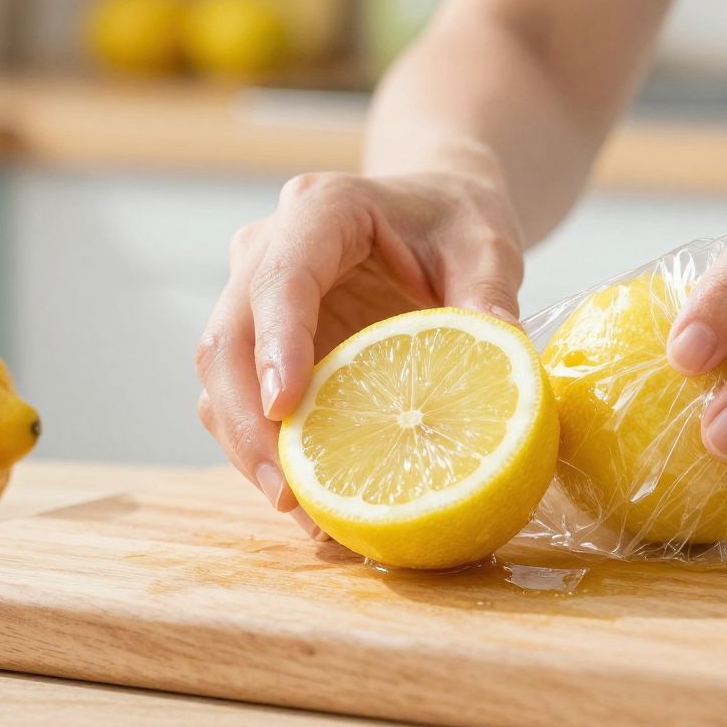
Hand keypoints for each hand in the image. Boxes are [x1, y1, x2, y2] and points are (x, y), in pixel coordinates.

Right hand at [195, 170, 525, 532]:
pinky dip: (267, 451)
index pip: (281, 279)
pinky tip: (315, 501)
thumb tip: (505, 360)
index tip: (285, 407)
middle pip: (228, 339)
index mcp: (321, 210)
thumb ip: (490, 295)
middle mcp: (268, 250)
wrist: (436, 210)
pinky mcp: (261, 344)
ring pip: (221, 379)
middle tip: (293, 495)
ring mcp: (255, 298)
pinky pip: (243, 401)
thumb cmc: (456, 220)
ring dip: (249, 450)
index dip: (277, 344)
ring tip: (306, 516)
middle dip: (248, 423)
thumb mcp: (486, 247)